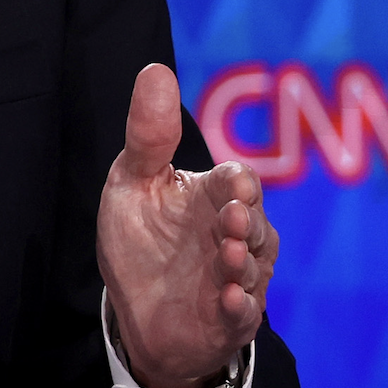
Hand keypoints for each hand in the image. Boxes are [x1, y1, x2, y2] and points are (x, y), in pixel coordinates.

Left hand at [96, 64, 277, 387]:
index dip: (239, 183)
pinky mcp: (231, 318)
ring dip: (244, 262)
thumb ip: (148, 135)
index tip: (233, 184)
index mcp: (211, 196)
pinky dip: (240, 306)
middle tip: (232, 219)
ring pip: (255, 266)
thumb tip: (155, 70)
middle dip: (246, 221)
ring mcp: (236, 277)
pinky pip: (245, 312)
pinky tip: (229, 299)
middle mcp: (232, 234)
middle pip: (254, 222)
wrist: (134, 310)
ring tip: (228, 257)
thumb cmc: (139, 240)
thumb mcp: (133, 182)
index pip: (238, 180)